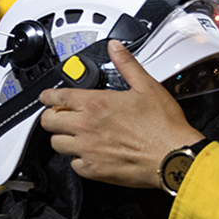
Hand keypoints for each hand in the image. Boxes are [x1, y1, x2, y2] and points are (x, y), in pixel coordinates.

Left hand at [37, 43, 202, 188]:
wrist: (172, 156)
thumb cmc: (163, 125)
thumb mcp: (146, 86)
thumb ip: (127, 64)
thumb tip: (115, 48)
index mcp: (96, 103)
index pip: (59, 97)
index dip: (48, 96)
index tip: (45, 97)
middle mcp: (87, 126)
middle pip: (49, 122)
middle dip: (50, 117)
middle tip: (58, 116)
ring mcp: (88, 149)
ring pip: (57, 144)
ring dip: (62, 138)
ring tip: (72, 135)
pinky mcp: (94, 169)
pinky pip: (73, 164)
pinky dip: (77, 159)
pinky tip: (88, 153)